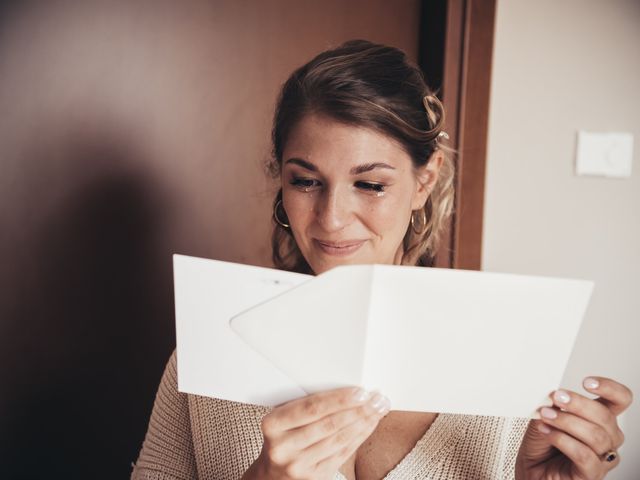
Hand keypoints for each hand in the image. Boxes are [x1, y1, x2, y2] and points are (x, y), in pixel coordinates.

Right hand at [242, 386, 389, 479]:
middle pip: (328, 425)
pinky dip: (359, 437)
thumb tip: (346, 388)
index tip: (360, 391)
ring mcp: (298, 465)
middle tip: (377, 398)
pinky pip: (342, 454)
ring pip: (338, 440)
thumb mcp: (284, 418)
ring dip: (363, 422)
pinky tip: (369, 425)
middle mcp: (283, 447)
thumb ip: (306, 405)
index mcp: (273, 424)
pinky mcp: (314, 478)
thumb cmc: (284, 436)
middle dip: (357, 410)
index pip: (311, 408)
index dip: (338, 399)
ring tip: (379, 409)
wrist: (273, 474)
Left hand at [516, 376, 632, 479]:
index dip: (610, 388)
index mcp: (600, 418)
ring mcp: (602, 458)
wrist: (530, 469)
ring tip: (545, 415)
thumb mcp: (545, 416)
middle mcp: (607, 437)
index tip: (587, 382)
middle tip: (556, 397)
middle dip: (578, 404)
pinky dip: (563, 440)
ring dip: (566, 421)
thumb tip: (555, 394)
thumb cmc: (541, 443)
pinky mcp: (591, 475)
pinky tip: (547, 432)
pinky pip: (585, 456)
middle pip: (605, 416)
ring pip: (596, 435)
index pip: (620, 400)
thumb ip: (552, 405)